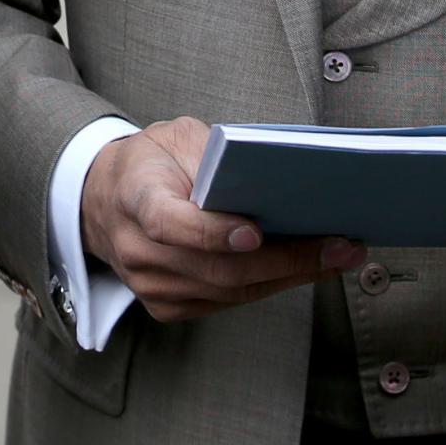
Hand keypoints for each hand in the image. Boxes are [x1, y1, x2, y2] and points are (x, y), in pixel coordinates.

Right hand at [80, 116, 362, 322]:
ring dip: (291, 276)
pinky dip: (271, 285)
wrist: (105, 202)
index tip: (255, 232)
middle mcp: (139, 252)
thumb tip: (266, 178)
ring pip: (230, 291)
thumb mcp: (174, 137)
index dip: (212, 232)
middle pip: (216, 268)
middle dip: (285, 260)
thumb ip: (212, 156)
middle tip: (340, 246)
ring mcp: (152, 287)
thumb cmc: (150, 163)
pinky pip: (228, 301)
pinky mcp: (169, 306)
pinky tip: (307, 267)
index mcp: (135, 199)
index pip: (169, 223)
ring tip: (340, 256)